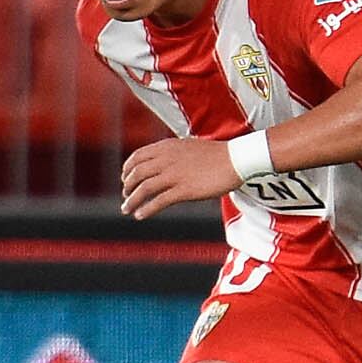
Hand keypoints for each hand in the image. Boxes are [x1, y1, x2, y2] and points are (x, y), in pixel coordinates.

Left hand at [121, 134, 242, 218]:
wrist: (235, 159)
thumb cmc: (216, 154)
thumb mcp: (188, 146)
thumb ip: (172, 153)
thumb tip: (162, 161)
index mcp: (167, 147)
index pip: (137, 156)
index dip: (127, 169)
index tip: (125, 179)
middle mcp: (167, 160)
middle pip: (137, 173)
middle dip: (127, 187)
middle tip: (126, 196)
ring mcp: (175, 175)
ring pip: (144, 188)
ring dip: (132, 201)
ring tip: (127, 209)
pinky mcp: (184, 190)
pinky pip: (159, 201)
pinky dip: (147, 209)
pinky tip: (140, 216)